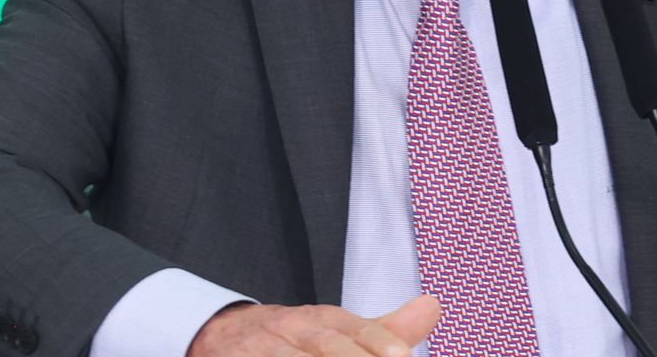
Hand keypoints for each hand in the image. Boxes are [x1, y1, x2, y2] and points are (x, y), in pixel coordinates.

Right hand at [187, 295, 439, 356]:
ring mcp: (261, 350)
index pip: (355, 330)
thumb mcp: (338, 330)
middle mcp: (291, 330)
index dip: (380, 342)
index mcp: (321, 320)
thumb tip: (434, 306)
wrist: (222, 335)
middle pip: (324, 345)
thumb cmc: (295, 339)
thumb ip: (386, 328)